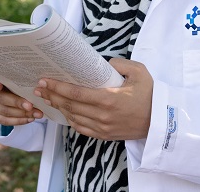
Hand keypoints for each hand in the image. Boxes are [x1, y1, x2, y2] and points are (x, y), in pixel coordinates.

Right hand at [0, 74, 43, 125]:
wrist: (6, 90)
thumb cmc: (13, 79)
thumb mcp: (14, 76)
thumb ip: (19, 77)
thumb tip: (36, 80)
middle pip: (1, 98)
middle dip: (17, 102)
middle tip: (30, 105)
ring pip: (5, 111)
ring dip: (22, 114)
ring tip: (36, 113)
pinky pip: (5, 121)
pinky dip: (19, 121)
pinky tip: (30, 119)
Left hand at [33, 58, 152, 140]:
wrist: (160, 121)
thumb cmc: (150, 94)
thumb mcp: (139, 72)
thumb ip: (120, 64)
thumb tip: (104, 64)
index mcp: (109, 98)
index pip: (76, 93)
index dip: (58, 87)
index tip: (45, 80)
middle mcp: (102, 115)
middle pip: (70, 105)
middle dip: (52, 95)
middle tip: (39, 87)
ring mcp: (102, 127)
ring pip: (73, 117)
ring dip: (58, 107)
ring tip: (47, 97)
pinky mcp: (104, 135)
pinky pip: (81, 128)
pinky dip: (69, 119)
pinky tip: (64, 111)